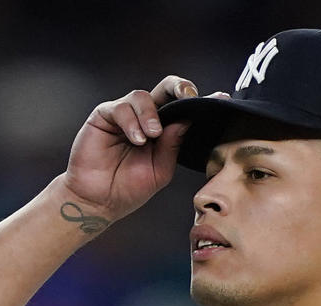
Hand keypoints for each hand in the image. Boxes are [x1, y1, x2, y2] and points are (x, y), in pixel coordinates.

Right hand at [62, 75, 197, 220]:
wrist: (99, 202)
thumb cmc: (128, 188)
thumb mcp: (161, 169)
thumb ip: (173, 145)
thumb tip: (188, 120)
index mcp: (163, 131)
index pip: (184, 109)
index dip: (201, 102)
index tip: (221, 99)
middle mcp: (146, 118)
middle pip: (166, 89)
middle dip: (180, 88)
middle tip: (189, 97)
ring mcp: (125, 115)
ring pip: (143, 97)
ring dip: (151, 115)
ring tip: (152, 136)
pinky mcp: (104, 116)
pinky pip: (121, 108)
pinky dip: (132, 122)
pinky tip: (137, 139)